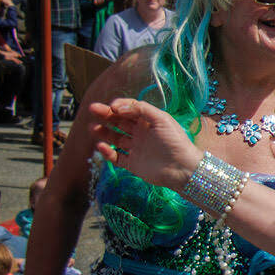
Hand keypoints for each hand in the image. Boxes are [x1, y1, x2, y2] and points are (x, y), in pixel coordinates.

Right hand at [88, 99, 202, 191]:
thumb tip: (118, 107)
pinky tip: (101, 146)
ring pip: (115, 139)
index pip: (130, 110)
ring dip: (103, 132)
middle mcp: (141, 134)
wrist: (182, 169)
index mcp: (149, 122)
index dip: (120, 106)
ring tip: (93, 127)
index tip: (111, 106)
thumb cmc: (175, 141)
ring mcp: (136, 149)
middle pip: (119, 122)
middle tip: (92, 109)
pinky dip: (107, 152)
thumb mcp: (162, 119)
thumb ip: (141, 109)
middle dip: (106, 115)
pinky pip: (116, 157)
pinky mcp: (133, 164)